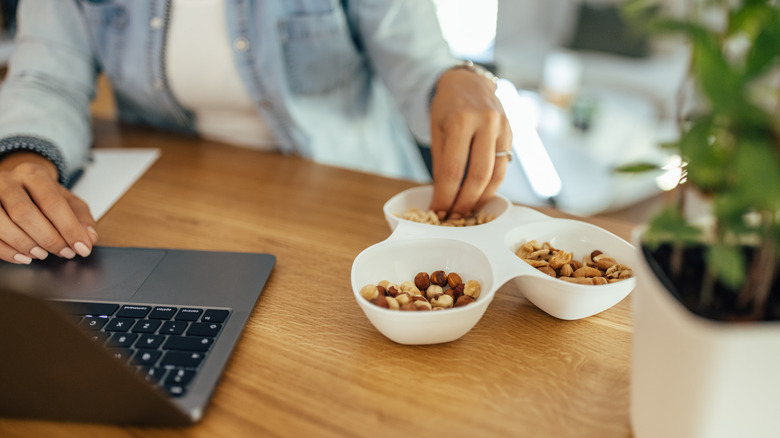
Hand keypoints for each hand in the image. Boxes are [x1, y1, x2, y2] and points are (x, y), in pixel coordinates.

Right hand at [0, 152, 96, 263]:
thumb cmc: (42, 195)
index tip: (82, 247)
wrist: (15, 185)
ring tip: (42, 255)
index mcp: (34, 174)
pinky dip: (7, 251)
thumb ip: (81, 218)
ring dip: (25, 244)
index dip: (69, 228)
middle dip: (48, 239)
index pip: (52, 203)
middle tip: (64, 253)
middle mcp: (8, 181)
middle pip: (25, 213)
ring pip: (2, 223)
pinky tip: (24, 257)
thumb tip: (89, 237)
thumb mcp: (66, 200)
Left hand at [429, 66, 511, 219]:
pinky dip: (492, 186)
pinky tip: (480, 196)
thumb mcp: (437, 131)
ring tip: (467, 212)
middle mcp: (486, 122)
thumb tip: (442, 198)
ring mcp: (503, 127)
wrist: (468, 82)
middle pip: (478, 176)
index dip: (445, 196)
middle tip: (453, 217)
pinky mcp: (512, 133)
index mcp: (461, 120)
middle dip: (465, 202)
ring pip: (496, 175)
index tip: (438, 211)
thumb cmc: (447, 107)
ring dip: (481, 199)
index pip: (454, 170)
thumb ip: (442, 163)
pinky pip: (504, 167)